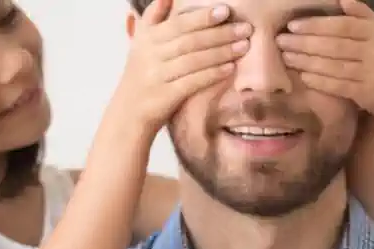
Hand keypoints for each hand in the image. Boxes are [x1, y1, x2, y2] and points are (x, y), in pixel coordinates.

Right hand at [117, 0, 251, 134]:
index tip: (225, 10)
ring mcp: (158, 76)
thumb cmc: (142, 74)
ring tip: (244, 46)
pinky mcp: (165, 96)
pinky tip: (230, 68)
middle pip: (190, 40)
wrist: (128, 112)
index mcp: (147, 38)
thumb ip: (154, 17)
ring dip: (222, 52)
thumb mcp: (141, 42)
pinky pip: (193, 82)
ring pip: (194, 60)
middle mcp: (151, 54)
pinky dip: (212, 74)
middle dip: (220, 33)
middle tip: (245, 28)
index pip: (179, 23)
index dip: (203, 17)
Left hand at [276, 0, 373, 118]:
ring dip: (307, 62)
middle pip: (335, 46)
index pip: (342, 25)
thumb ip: (361, 14)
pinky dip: (319, 81)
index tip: (293, 25)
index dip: (316, 25)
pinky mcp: (367, 94)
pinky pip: (338, 86)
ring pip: (334, 66)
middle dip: (305, 43)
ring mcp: (373, 74)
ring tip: (287, 57)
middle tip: (282, 41)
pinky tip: (303, 76)